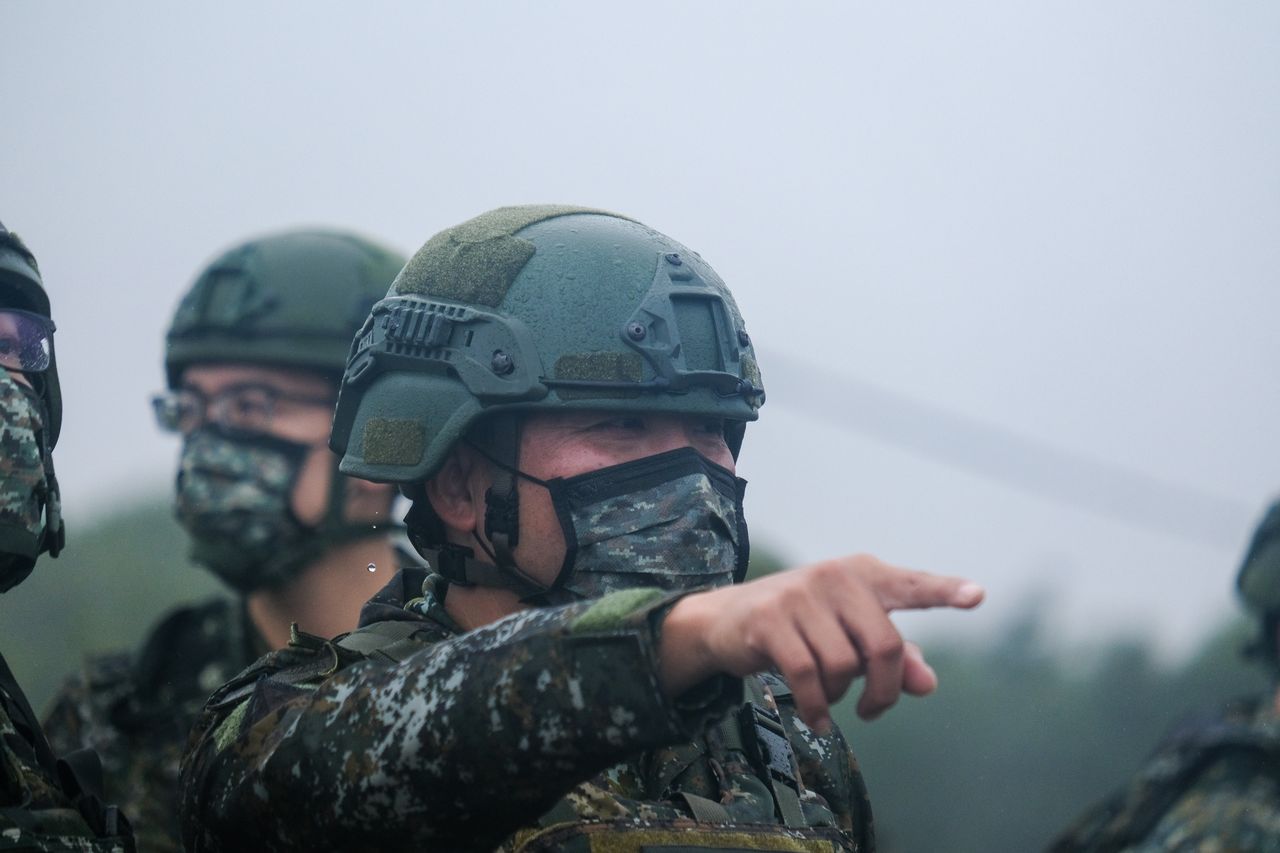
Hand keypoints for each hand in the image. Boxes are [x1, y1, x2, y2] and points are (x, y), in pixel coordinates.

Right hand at [658, 554, 983, 729]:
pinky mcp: (769, 619)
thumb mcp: (848, 637)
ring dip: (841, 696)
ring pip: (843, 665)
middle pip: (883, 646)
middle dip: (884, 690)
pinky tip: (815, 717)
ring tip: (829, 698)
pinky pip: (806, 677)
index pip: (911, 585)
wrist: (725, 619)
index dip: (945, 591)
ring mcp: (800, 594)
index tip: (978, 596)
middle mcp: (835, 576)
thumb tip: (928, 684)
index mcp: (863, 574)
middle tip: (872, 709)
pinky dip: (816, 707)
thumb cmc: (801, 627)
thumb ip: (894, 658)